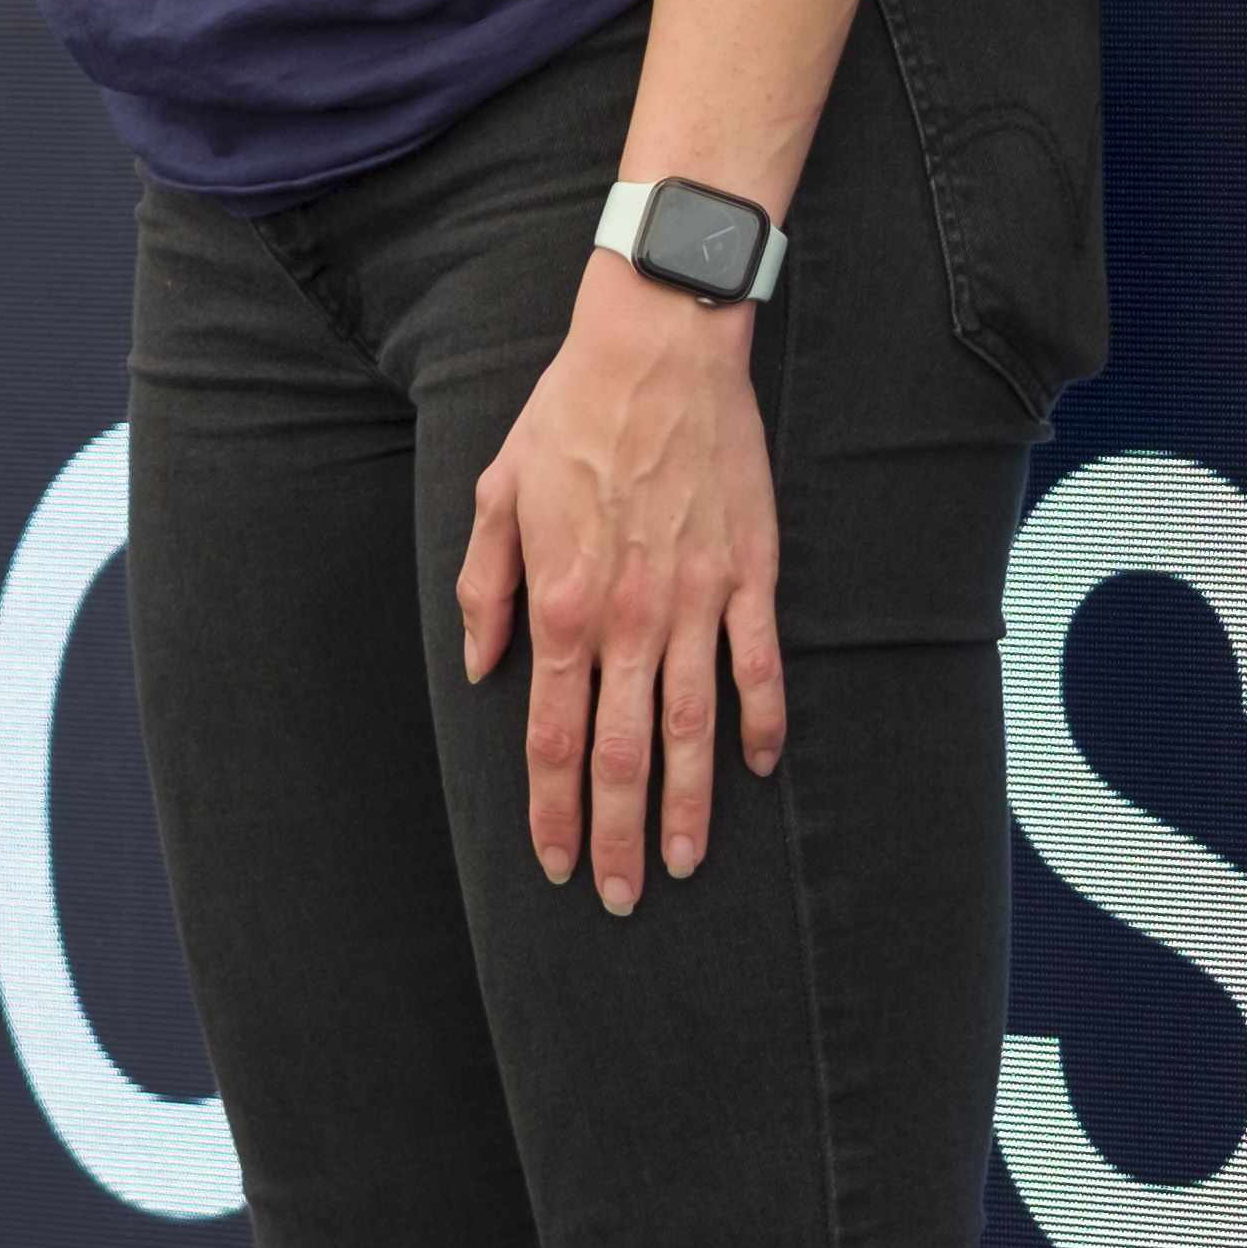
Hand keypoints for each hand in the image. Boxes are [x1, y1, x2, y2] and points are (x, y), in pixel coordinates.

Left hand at [460, 257, 787, 915]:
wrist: (657, 349)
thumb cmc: (568, 417)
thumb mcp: (498, 494)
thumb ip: (489, 589)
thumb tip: (485, 668)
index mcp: (563, 602)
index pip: (550, 733)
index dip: (551, 807)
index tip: (554, 863)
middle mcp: (631, 616)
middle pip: (621, 751)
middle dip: (618, 833)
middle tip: (621, 898)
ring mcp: (697, 600)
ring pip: (694, 728)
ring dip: (691, 804)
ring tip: (686, 863)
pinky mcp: (749, 575)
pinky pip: (759, 667)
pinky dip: (761, 723)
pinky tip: (758, 769)